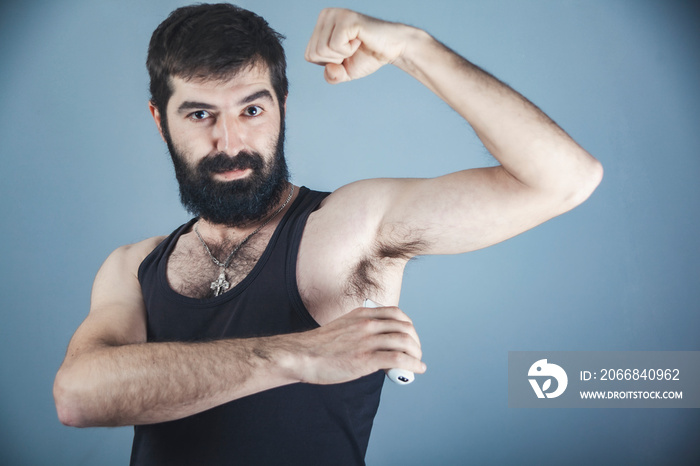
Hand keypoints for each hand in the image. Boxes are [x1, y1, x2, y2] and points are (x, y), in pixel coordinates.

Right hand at [290, 304, 425, 384]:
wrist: (301, 356)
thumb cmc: (318, 346)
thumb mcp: (342, 327)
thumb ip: (360, 330)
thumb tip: (377, 343)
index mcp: (361, 314)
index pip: (395, 313)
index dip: (408, 325)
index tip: (410, 336)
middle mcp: (367, 324)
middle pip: (404, 328)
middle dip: (415, 341)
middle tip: (416, 352)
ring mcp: (367, 341)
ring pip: (404, 342)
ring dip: (416, 353)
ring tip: (417, 362)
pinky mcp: (366, 359)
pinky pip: (398, 359)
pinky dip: (413, 364)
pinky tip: (417, 369)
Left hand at [305, 8, 409, 83]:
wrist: (392, 48)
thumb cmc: (367, 56)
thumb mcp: (344, 71)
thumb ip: (331, 76)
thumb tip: (330, 69)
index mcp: (321, 24)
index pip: (309, 55)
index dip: (329, 63)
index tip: (345, 53)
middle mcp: (326, 15)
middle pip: (314, 54)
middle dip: (335, 60)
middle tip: (352, 49)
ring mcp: (336, 14)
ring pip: (322, 50)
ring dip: (342, 55)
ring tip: (355, 44)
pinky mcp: (346, 19)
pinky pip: (335, 46)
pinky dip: (348, 50)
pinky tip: (359, 40)